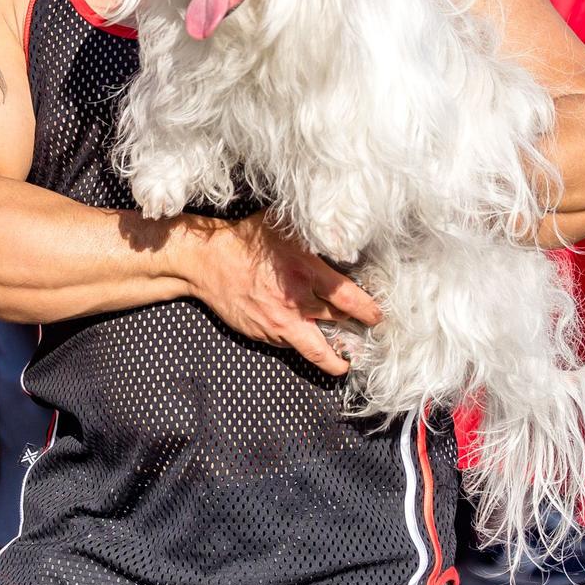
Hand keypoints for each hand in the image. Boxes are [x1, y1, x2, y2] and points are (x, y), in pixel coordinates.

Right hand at [183, 213, 383, 375]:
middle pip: (338, 323)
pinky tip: (310, 341)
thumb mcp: (282, 225)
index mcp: (306, 271)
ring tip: (346, 359)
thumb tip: (338, 227)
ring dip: (335, 353)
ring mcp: (280, 322)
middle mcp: (297, 301)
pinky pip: (292, 344)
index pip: (349, 299)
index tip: (377, 317)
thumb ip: (311, 231)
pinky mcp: (266, 334)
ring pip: (318, 347)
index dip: (369, 311)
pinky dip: (304, 343)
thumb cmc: (245, 239)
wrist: (207, 262)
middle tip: (368, 336)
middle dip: (355, 331)